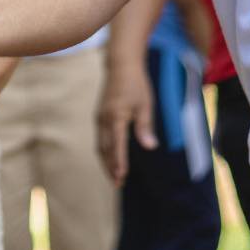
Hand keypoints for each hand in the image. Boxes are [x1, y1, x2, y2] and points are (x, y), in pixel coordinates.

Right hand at [97, 59, 154, 185]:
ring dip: (106, 161)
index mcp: (115, 117)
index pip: (117, 145)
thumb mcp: (145, 105)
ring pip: (100, 145)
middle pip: (104, 149)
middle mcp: (104, 119)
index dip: (119, 162)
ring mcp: (99, 118)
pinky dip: (104, 151)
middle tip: (118, 183)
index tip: (122, 177)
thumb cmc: (136, 84)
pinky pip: (100, 138)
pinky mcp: (100, 116)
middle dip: (110, 167)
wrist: (121, 65)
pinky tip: (110, 157)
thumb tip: (150, 147)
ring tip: (113, 175)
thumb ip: (145, 127)